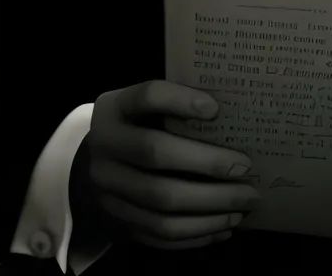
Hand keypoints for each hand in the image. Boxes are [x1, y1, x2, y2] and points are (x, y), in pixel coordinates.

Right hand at [69, 80, 259, 250]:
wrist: (85, 172)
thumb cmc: (134, 129)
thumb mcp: (143, 109)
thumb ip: (175, 107)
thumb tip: (233, 115)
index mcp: (115, 109)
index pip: (146, 96)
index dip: (179, 100)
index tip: (216, 108)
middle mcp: (106, 148)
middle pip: (157, 155)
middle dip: (208, 163)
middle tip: (246, 169)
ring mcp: (107, 191)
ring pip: (161, 204)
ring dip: (210, 207)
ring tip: (243, 205)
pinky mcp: (118, 225)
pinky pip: (159, 235)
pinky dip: (197, 233)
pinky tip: (224, 227)